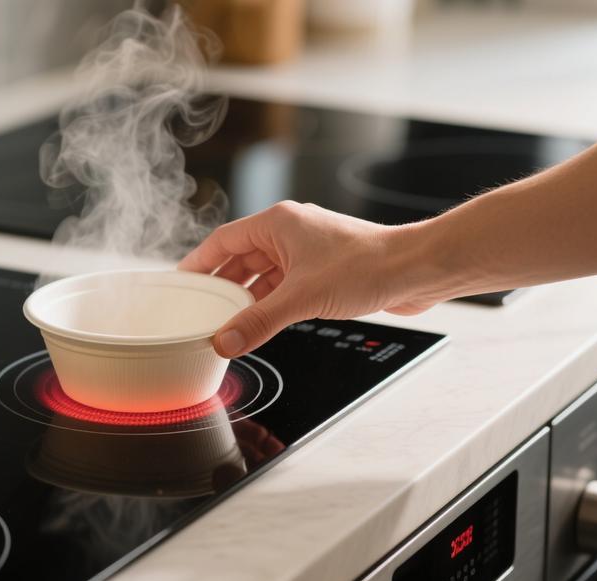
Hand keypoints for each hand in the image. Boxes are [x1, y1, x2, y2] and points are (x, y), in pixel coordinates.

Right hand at [179, 201, 433, 357]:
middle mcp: (289, 232)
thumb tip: (224, 342)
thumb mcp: (301, 298)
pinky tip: (260, 322)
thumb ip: (258, 322)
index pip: (223, 240)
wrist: (415, 270)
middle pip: (240, 258)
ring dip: (247, 297)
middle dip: (221, 286)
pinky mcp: (322, 270)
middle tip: (200, 310)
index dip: (199, 262)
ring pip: (263, 274)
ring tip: (226, 321)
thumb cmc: (367, 265)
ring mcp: (307, 251)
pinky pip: (284, 285)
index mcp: (277, 223)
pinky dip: (269, 303)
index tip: (180, 283)